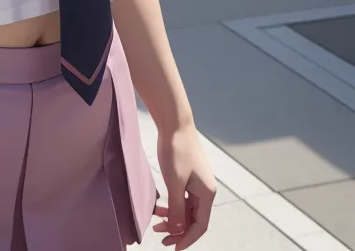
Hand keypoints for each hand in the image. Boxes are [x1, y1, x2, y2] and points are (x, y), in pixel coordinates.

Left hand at [152, 123, 216, 248]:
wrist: (175, 123)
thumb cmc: (176, 151)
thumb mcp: (174, 183)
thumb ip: (177, 209)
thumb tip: (178, 230)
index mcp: (207, 194)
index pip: (200, 226)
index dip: (187, 239)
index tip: (172, 249)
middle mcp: (205, 191)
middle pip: (194, 219)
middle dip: (178, 231)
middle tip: (160, 238)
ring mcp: (197, 183)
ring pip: (187, 209)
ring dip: (173, 218)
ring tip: (156, 224)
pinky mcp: (189, 176)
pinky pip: (182, 198)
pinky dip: (172, 206)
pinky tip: (159, 208)